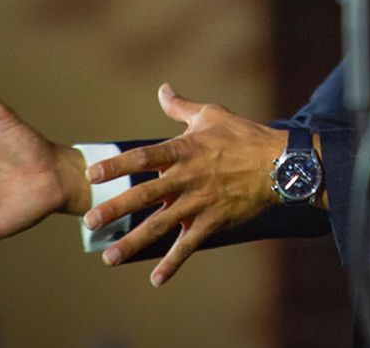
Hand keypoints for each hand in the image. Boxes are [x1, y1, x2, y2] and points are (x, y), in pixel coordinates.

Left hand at [82, 84, 288, 285]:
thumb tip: (162, 89)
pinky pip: (189, 245)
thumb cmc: (243, 136)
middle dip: (115, 208)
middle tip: (90, 222)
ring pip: (161, 225)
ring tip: (109, 257)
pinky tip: (156, 280)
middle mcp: (188, 177)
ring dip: (134, 242)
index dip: (117, 165)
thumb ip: (180, 107)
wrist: (279, 164)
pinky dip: (173, 263)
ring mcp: (200, 202)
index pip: (144, 157)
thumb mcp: (211, 115)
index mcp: (184, 150)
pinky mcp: (213, 221)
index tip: (92, 174)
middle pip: (145, 194)